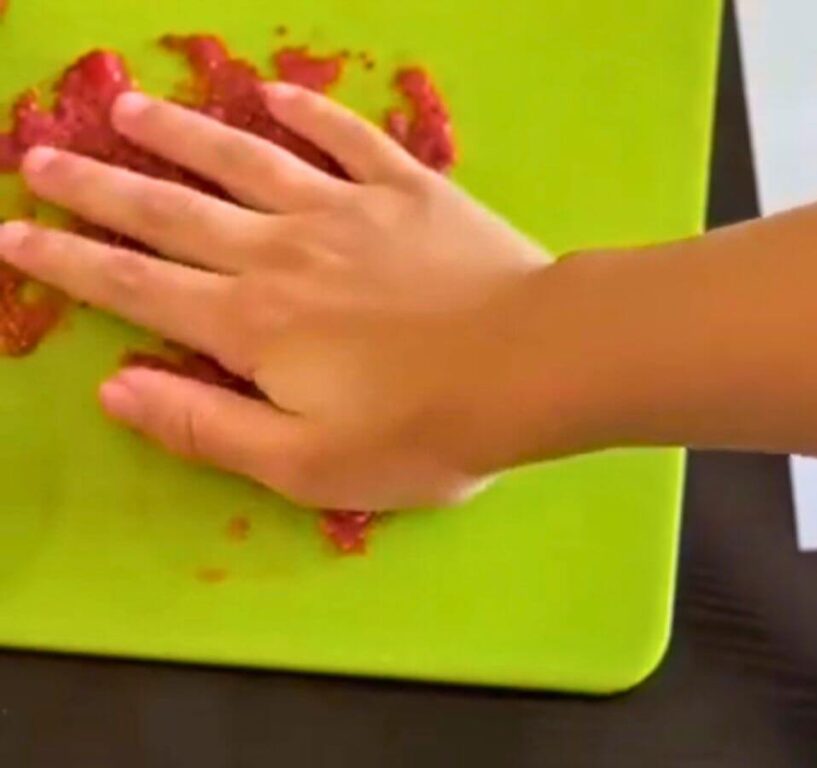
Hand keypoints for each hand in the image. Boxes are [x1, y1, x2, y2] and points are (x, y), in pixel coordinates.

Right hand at [0, 85, 549, 510]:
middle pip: (171, 211)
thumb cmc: (423, 431)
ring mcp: (345, 210)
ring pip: (244, 160)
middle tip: (41, 157)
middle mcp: (281, 251)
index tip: (12, 235)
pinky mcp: (408, 189)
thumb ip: (205, 427)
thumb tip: (116, 390)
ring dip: (182, 134)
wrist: (532, 366)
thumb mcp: (305, 465)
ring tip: (131, 109)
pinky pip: (346, 138)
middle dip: (99, 186)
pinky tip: (273, 95)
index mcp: (250, 325)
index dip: (67, 262)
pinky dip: (307, 114)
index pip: (135, 288)